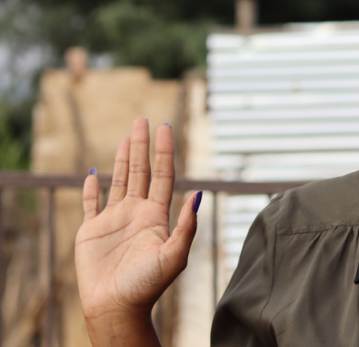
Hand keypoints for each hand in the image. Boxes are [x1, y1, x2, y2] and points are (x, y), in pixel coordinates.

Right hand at [75, 118, 199, 342]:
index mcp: (157, 215)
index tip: (166, 126)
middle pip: (141, 171)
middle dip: (142, 146)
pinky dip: (91, 188)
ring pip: (119, 181)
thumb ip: (187, 226)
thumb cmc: (148, 286)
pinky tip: (94, 172)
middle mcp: (137, 213)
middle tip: (143, 119)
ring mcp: (114, 221)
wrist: (117, 308)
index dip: (164, 151)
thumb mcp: (175, 255)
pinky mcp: (91, 231)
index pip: (163, 174)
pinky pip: (90, 204)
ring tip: (127, 136)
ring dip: (121, 158)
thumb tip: (198, 195)